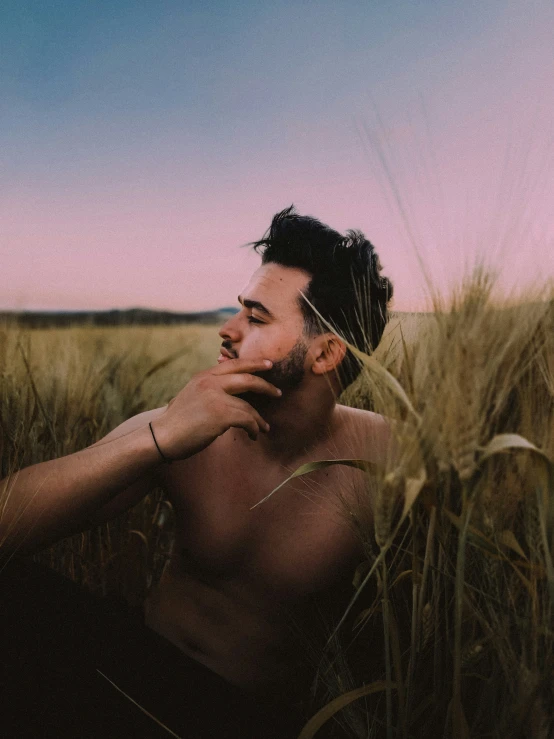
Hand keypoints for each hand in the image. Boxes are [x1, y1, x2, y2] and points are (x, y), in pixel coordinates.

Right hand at [150, 358, 281, 459]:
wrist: (162, 436)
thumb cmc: (178, 421)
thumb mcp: (192, 394)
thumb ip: (210, 388)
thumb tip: (230, 391)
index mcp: (204, 376)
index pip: (234, 364)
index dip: (254, 363)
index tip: (268, 364)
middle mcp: (210, 382)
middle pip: (247, 378)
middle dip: (265, 385)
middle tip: (277, 392)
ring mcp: (216, 397)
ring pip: (248, 406)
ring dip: (259, 419)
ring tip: (264, 427)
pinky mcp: (221, 414)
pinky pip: (247, 419)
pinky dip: (254, 428)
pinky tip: (253, 435)